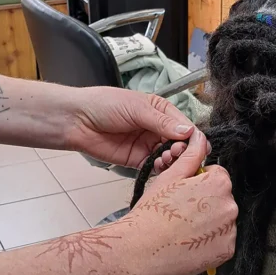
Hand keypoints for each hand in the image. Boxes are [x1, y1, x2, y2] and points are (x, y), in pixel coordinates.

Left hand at [66, 87, 196, 168]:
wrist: (77, 120)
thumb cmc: (104, 105)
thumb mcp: (137, 108)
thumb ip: (162, 122)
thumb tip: (187, 131)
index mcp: (160, 110)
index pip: (183, 124)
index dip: (191, 134)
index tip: (198, 144)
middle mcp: (156, 128)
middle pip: (180, 143)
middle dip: (183, 149)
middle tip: (178, 151)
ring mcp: (148, 145)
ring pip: (170, 156)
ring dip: (173, 159)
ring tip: (168, 158)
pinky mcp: (138, 160)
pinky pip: (155, 167)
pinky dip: (161, 169)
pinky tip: (160, 166)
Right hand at [129, 129, 237, 274]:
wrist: (141, 250)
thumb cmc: (152, 213)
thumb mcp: (170, 177)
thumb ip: (191, 156)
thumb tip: (199, 137)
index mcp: (219, 183)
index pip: (217, 176)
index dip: (199, 183)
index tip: (185, 194)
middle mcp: (230, 205)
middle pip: (221, 198)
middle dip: (205, 203)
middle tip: (181, 213)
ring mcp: (229, 230)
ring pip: (222, 221)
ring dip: (208, 223)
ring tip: (184, 230)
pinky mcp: (226, 251)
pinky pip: (222, 242)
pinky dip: (210, 243)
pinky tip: (190, 243)